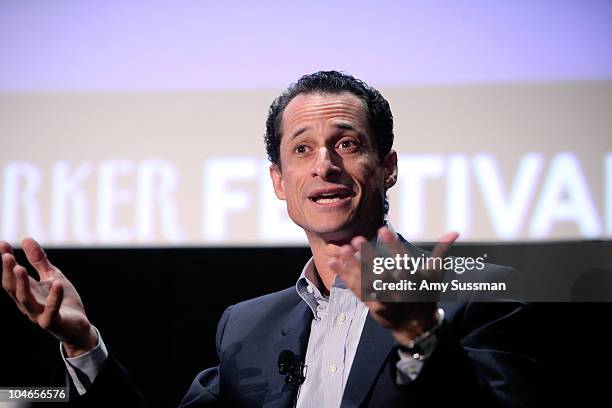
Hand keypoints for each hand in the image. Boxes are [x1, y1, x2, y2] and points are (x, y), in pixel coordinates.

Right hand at [1, 238, 97, 356]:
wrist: (78, 326)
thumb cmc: (63, 301)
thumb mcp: (52, 276)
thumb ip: (39, 261)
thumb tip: (26, 238)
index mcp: (27, 292)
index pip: (12, 277)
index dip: (6, 262)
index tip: (3, 244)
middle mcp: (28, 304)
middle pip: (13, 289)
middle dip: (9, 273)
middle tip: (6, 256)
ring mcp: (39, 314)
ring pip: (26, 300)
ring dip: (22, 284)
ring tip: (20, 268)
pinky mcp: (53, 322)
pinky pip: (51, 311)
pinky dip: (54, 298)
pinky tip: (57, 284)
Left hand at [328, 227, 457, 345]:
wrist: (416, 327)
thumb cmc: (426, 295)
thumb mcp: (435, 275)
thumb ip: (441, 252)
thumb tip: (454, 232)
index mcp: (414, 282)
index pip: (403, 261)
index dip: (393, 246)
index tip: (383, 230)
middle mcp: (398, 292)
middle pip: (380, 274)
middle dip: (368, 257)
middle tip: (357, 240)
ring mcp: (382, 300)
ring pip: (365, 282)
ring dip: (352, 265)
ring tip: (341, 249)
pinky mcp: (370, 304)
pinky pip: (355, 289)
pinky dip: (344, 276)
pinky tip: (333, 262)